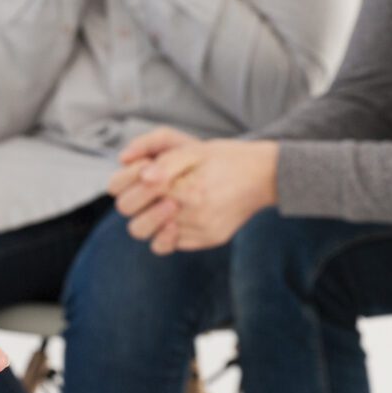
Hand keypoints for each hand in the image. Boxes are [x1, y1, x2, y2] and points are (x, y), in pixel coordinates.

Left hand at [110, 137, 276, 252]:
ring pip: (152, 238)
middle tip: (149, 190)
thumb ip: (160, 157)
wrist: (263, 175)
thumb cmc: (224, 158)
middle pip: (136, 226)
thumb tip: (137, 172)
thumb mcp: (191, 147)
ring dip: (150, 221)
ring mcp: (200, 231)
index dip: (128, 183)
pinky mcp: (208, 240)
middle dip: (135, 205)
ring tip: (162, 203)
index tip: (141, 173)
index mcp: (184, 188)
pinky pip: (172, 244)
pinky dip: (168, 231)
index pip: (131, 196)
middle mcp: (192, 214)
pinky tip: (177, 214)